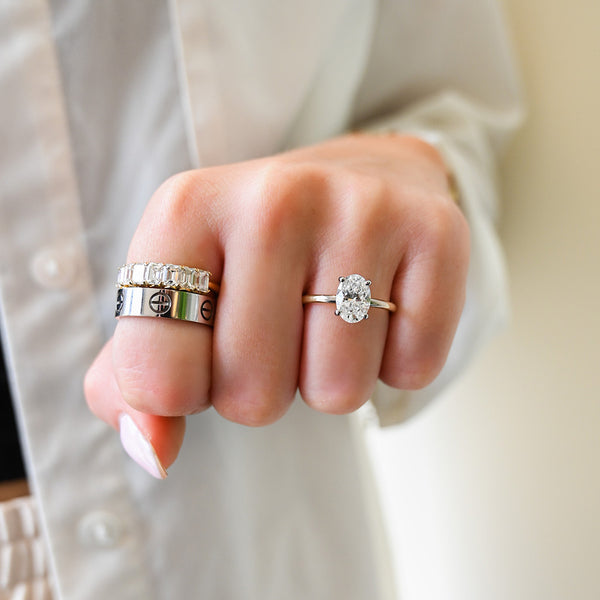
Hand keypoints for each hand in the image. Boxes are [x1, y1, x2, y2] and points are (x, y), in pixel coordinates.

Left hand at [84, 133, 468, 476]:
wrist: (358, 177)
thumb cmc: (257, 252)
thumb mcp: (178, 295)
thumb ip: (138, 382)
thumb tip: (155, 454)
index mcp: (185, 211)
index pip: (160, 379)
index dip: (184, 391)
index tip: (205, 348)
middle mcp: (273, 198)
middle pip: (253, 396)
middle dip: (265, 388)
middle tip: (281, 326)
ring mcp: (362, 209)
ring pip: (338, 391)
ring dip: (332, 376)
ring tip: (330, 313)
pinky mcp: (436, 231)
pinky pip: (412, 369)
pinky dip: (396, 361)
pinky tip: (385, 305)